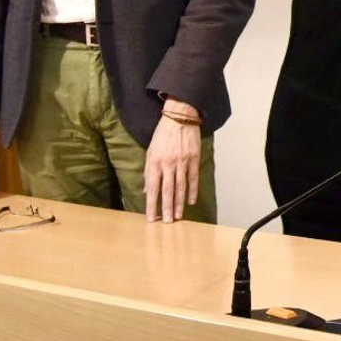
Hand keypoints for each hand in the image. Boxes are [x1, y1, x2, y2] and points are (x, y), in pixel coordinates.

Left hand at [144, 99, 200, 222]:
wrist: (180, 117)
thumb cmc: (162, 134)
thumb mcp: (150, 151)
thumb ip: (148, 171)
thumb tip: (147, 190)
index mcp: (155, 162)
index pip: (153, 188)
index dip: (152, 204)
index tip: (151, 218)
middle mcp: (168, 163)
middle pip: (167, 190)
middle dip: (166, 208)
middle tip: (167, 222)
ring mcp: (182, 161)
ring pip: (180, 187)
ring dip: (179, 203)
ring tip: (178, 216)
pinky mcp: (194, 158)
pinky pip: (193, 178)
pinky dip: (192, 190)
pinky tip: (191, 201)